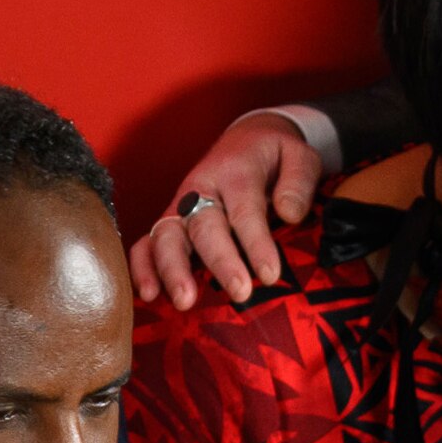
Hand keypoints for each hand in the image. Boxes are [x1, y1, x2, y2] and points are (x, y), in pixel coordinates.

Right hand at [130, 109, 324, 308]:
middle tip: (240, 292)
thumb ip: (298, 180)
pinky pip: (148, 243)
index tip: (270, 274)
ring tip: (185, 301)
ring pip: (167, 235)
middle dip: (220, 261)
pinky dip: (143, 267)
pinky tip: (149, 296)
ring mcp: (181, 208)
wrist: (247, 141)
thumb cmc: (276, 156)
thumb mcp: (298, 154)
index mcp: (235, 172)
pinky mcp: (171, 223)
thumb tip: (289, 212)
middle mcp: (201, 190)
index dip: (256, 243)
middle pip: (204, 226)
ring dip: (172, 269)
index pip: (245, 210)